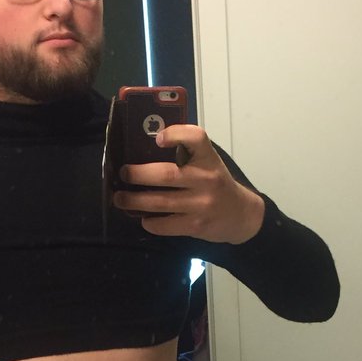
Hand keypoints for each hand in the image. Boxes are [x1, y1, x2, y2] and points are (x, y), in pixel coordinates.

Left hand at [113, 124, 264, 243]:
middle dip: (138, 174)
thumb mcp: (209, 162)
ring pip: (161, 202)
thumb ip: (187, 154)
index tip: (158, 138)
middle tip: (123, 173)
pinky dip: (150, 222)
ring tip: (120, 198)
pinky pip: (166, 225)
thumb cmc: (217, 184)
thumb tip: (144, 148)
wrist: (241, 215)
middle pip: (166, 175)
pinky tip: (143, 218)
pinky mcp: (196, 225)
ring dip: (135, 200)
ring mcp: (201, 204)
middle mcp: (206, 179)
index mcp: (209, 158)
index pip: (196, 138)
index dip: (176, 135)